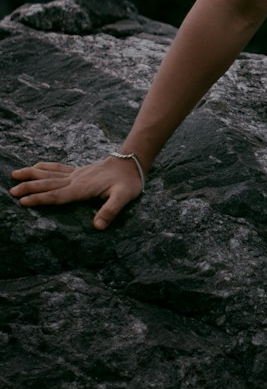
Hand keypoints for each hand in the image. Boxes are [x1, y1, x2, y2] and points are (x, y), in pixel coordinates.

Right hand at [10, 157, 143, 229]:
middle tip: (11, 191)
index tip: (23, 201)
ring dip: (32, 174)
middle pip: (48, 184)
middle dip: (29, 188)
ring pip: (49, 174)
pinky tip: (35, 166)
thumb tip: (98, 226)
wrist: (132, 162)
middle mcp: (76, 180)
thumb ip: (111, 211)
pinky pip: (58, 168)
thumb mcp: (124, 197)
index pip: (57, 195)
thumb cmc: (128, 182)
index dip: (40, 199)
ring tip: (14, 174)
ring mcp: (76, 174)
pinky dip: (44, 167)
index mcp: (82, 189)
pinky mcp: (79, 171)